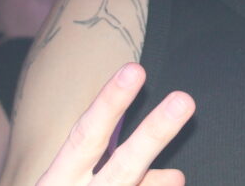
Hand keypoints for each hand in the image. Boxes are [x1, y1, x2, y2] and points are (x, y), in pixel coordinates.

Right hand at [37, 63, 194, 185]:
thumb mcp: (69, 182)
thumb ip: (112, 168)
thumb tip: (171, 174)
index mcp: (59, 181)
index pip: (87, 136)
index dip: (110, 103)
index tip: (135, 69)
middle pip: (122, 167)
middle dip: (153, 135)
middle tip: (185, 99)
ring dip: (156, 185)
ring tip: (178, 176)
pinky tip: (168, 185)